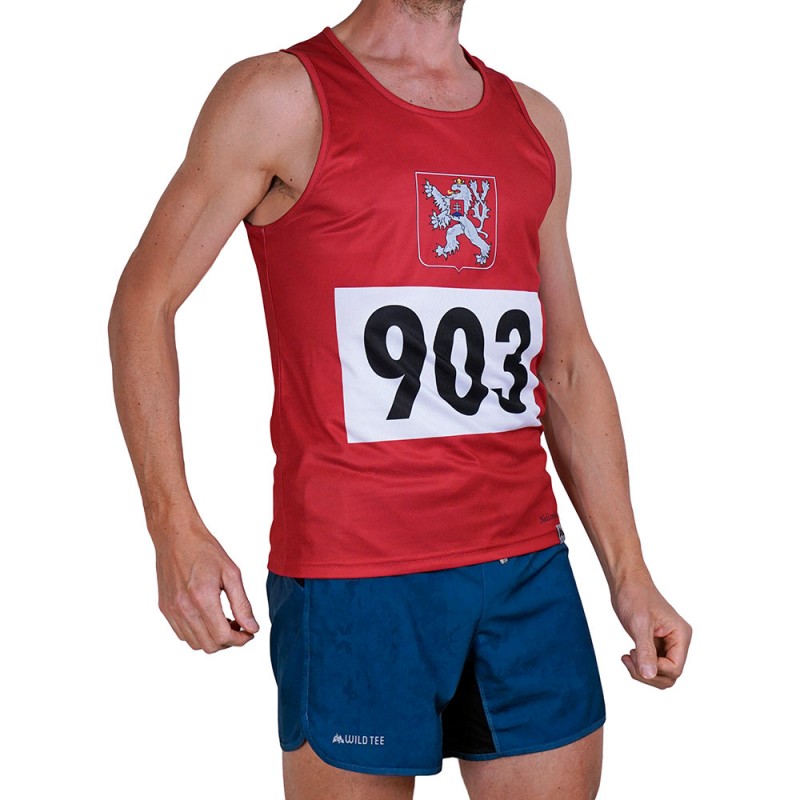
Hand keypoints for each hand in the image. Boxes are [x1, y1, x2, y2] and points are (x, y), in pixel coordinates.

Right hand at [154, 524, 259, 652]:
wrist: (175, 536)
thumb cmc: (205, 550)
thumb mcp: (231, 573)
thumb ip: (242, 604)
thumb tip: (252, 628)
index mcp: (202, 599)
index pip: (223, 637)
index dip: (240, 640)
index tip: (250, 633)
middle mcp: (184, 609)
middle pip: (209, 646)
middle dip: (229, 641)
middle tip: (239, 626)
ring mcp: (172, 611)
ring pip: (195, 644)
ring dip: (213, 639)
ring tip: (224, 621)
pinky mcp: (165, 609)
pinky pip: (182, 634)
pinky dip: (198, 633)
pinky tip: (208, 617)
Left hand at [611, 574, 691, 688]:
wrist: (626, 583)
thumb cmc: (635, 596)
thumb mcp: (639, 624)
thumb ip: (645, 650)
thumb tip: (649, 675)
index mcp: (681, 635)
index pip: (675, 668)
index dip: (655, 669)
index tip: (636, 653)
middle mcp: (678, 642)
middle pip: (670, 675)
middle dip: (648, 674)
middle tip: (629, 658)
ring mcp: (668, 644)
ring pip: (661, 673)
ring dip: (643, 672)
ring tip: (628, 657)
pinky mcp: (656, 644)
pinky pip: (653, 665)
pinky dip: (640, 665)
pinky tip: (629, 655)